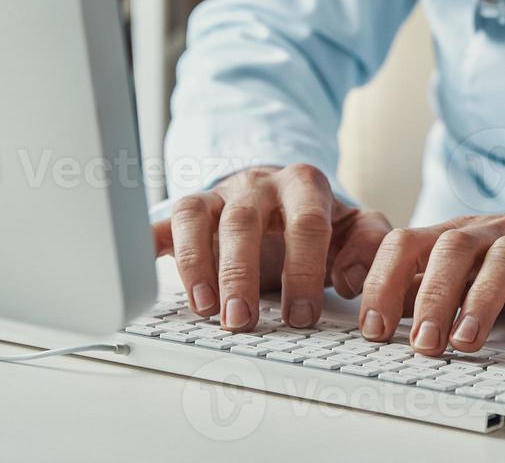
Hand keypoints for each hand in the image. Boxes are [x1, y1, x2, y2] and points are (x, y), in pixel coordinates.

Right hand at [151, 164, 391, 330]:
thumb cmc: (321, 220)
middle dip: (241, 273)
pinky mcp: (189, 211)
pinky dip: (144, 245)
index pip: (306, 223)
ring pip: (196, 216)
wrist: (285, 192)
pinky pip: (161, 222)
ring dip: (195, 264)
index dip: (304, 269)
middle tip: (241, 320)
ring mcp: (219, 195)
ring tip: (204, 309)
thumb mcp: (357, 227)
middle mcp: (258, 184)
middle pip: (244, 221)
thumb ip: (369, 244)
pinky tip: (135, 271)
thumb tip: (352, 277)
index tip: (301, 315)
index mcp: (305, 185)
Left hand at [357, 180, 504, 355]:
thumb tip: (381, 321)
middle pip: (454, 247)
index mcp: (462, 235)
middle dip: (432, 296)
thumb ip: (432, 288)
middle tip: (421, 345)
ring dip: (483, 299)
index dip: (384, 280)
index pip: (409, 243)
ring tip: (468, 341)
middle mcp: (496, 231)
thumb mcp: (474, 269)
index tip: (373, 328)